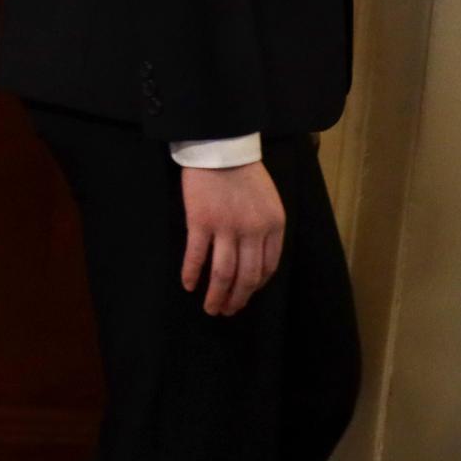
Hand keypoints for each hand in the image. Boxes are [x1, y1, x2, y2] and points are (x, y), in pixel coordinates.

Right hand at [180, 160, 284, 316]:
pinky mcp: (200, 222)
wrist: (221, 149)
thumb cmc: (244, 173)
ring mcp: (226, 227)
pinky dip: (191, 273)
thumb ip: (266, 229)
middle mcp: (252, 231)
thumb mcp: (269, 201)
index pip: (267, 267)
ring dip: (216, 295)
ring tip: (210, 308)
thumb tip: (254, 259)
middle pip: (246, 276)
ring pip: (223, 273)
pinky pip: (197, 256)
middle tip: (226, 311)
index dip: (255, 286)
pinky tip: (187, 285)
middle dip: (237, 299)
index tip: (245, 295)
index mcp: (273, 226)